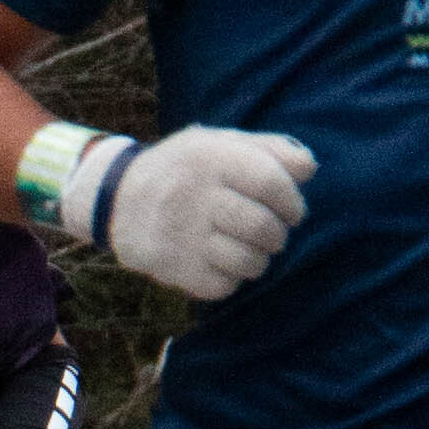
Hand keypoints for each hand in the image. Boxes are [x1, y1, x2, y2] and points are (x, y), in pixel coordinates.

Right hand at [103, 126, 316, 301]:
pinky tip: (220, 260)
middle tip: (271, 233)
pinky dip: (232, 277)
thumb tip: (308, 168)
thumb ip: (268, 149)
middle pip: (263, 228)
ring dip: (258, 259)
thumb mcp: (219, 143)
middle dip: (278, 235)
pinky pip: (225, 285)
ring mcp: (181, 235)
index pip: (270, 182)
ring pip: (249, 262)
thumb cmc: (187, 170)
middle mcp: (192, 195)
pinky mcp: (174, 268)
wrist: (119, 199)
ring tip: (247, 247)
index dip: (292, 201)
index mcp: (208, 158)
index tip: (292, 210)